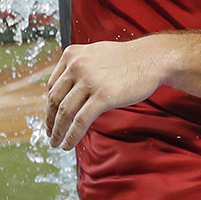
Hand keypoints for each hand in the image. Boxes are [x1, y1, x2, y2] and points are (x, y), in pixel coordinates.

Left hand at [45, 38, 168, 149]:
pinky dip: (72, 135)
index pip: (52, 85)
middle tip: (50, 134)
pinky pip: (80, 121)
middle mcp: (76, 65)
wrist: (151, 59)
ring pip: (64, 112)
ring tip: (56, 143)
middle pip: (54, 99)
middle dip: (50, 121)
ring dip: (57, 131)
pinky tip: (68, 144)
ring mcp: (89, 81)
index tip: (51, 117)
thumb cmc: (125, 59)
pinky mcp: (103, 96)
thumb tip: (65, 90)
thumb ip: (78, 67)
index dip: (49, 105)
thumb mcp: (94, 54)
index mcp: (71, 54)